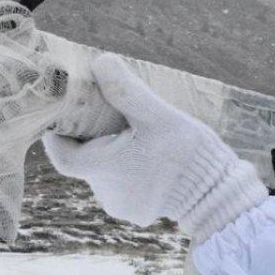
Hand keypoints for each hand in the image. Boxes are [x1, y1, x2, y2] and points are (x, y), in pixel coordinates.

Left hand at [44, 54, 266, 240]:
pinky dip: (129, 170)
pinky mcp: (136, 212)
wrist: (217, 196)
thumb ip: (126, 91)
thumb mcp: (157, 116)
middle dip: (93, 138)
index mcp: (105, 167)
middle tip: (109, 116)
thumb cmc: (188, 154)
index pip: (61, 153)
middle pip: (85, 160)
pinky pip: (122, 187)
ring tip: (137, 138)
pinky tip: (150, 158)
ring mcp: (122, 205)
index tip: (63, 114)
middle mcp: (107, 192)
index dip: (57, 134)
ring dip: (113, 155)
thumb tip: (100, 61)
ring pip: (105, 173)